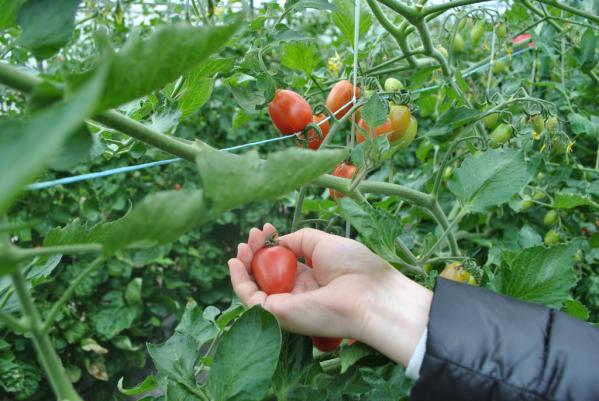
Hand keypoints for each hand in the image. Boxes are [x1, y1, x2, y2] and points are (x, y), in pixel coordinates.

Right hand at [228, 223, 432, 365]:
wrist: (368, 295)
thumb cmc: (354, 267)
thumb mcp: (323, 243)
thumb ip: (298, 240)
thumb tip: (277, 240)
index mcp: (311, 278)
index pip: (281, 264)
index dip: (270, 245)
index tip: (266, 228)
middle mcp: (297, 293)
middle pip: (265, 274)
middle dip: (255, 252)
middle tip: (253, 234)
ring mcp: (287, 305)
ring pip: (254, 286)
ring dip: (244, 264)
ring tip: (243, 245)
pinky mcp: (278, 315)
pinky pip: (250, 300)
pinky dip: (238, 281)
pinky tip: (235, 262)